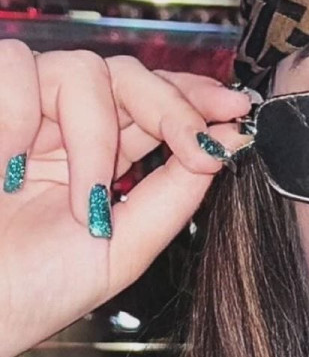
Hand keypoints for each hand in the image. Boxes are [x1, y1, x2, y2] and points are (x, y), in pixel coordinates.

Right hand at [0, 42, 253, 356]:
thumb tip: (227, 145)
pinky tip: (9, 167)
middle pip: (129, 74)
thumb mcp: (121, 248)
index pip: (156, 104)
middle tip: (195, 144)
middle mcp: (62, 126)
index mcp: (100, 157)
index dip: (196, 97)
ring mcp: (20, 111)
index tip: (237, 109)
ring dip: (93, 139)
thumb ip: (173, 196)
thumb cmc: (33, 290)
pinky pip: (13, 66)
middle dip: (171, 106)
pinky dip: (17, 113)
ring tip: (79, 203)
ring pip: (80, 70)